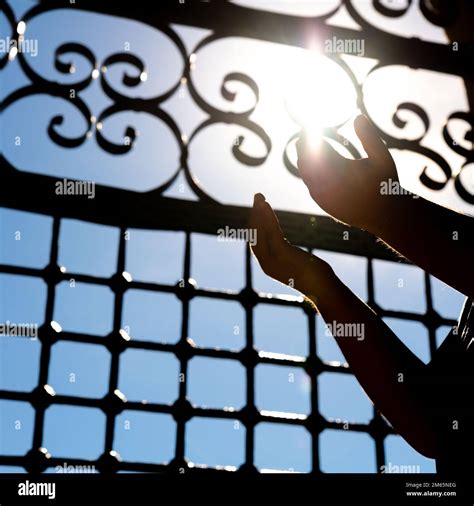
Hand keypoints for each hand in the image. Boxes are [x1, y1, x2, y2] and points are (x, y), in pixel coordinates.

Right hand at [249, 193, 332, 298]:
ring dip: (259, 213)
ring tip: (259, 197)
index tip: (258, 210)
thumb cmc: (313, 278)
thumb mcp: (295, 263)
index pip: (255, 243)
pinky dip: (268, 218)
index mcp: (267, 266)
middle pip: (254, 236)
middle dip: (254, 215)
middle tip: (257, 197)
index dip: (255, 225)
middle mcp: (266, 264)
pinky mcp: (283, 254)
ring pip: (261, 232)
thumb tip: (285, 247)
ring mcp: (273, 260)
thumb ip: (287, 255)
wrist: (323, 288)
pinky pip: (272, 232)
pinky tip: (267, 206)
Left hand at [296, 114, 397, 231]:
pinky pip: (309, 183)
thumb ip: (370, 137)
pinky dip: (308, 170)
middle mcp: (325, 184)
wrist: (384, 217)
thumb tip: (358, 116)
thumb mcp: (382, 158)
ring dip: (304, 157)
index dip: (308, 135)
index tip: (308, 125)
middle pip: (304, 158)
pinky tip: (315, 163)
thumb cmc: (385, 185)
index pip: (314, 147)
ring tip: (308, 144)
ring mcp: (321, 195)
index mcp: (338, 170)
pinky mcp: (322, 203)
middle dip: (304, 144)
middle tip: (306, 132)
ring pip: (304, 172)